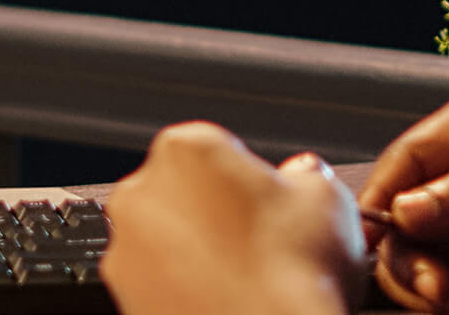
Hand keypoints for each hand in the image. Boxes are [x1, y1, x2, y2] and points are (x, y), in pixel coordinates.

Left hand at [103, 122, 362, 314]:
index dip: (247, 181)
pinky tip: (219, 298)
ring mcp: (125, 250)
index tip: (266, 205)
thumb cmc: (295, 273)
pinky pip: (156, 282)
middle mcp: (141, 193)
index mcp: (186, 149)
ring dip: (193, 252)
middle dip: (212, 213)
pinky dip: (181, 288)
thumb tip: (301, 175)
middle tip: (256, 244)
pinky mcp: (122, 297)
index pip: (215, 151)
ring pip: (164, 239)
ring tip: (241, 277)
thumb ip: (306, 174)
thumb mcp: (326, 199)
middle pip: (182, 192)